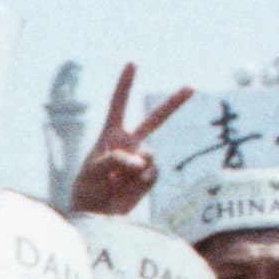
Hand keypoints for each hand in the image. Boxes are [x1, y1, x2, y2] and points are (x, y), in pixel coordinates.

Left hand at [66, 63, 192, 217]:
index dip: (125, 84)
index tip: (133, 63)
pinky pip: (152, 172)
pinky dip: (141, 180)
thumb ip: (113, 160)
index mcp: (110, 135)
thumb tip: (140, 160)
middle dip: (173, 103)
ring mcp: (141, 159)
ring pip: (148, 153)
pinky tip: (128, 188)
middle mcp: (129, 143)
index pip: (118, 105)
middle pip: (155, 119)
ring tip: (118, 180)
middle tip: (191, 87)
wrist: (96, 216)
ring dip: (133, 167)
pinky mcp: (149, 176)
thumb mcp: (91, 171)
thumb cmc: (87, 190)